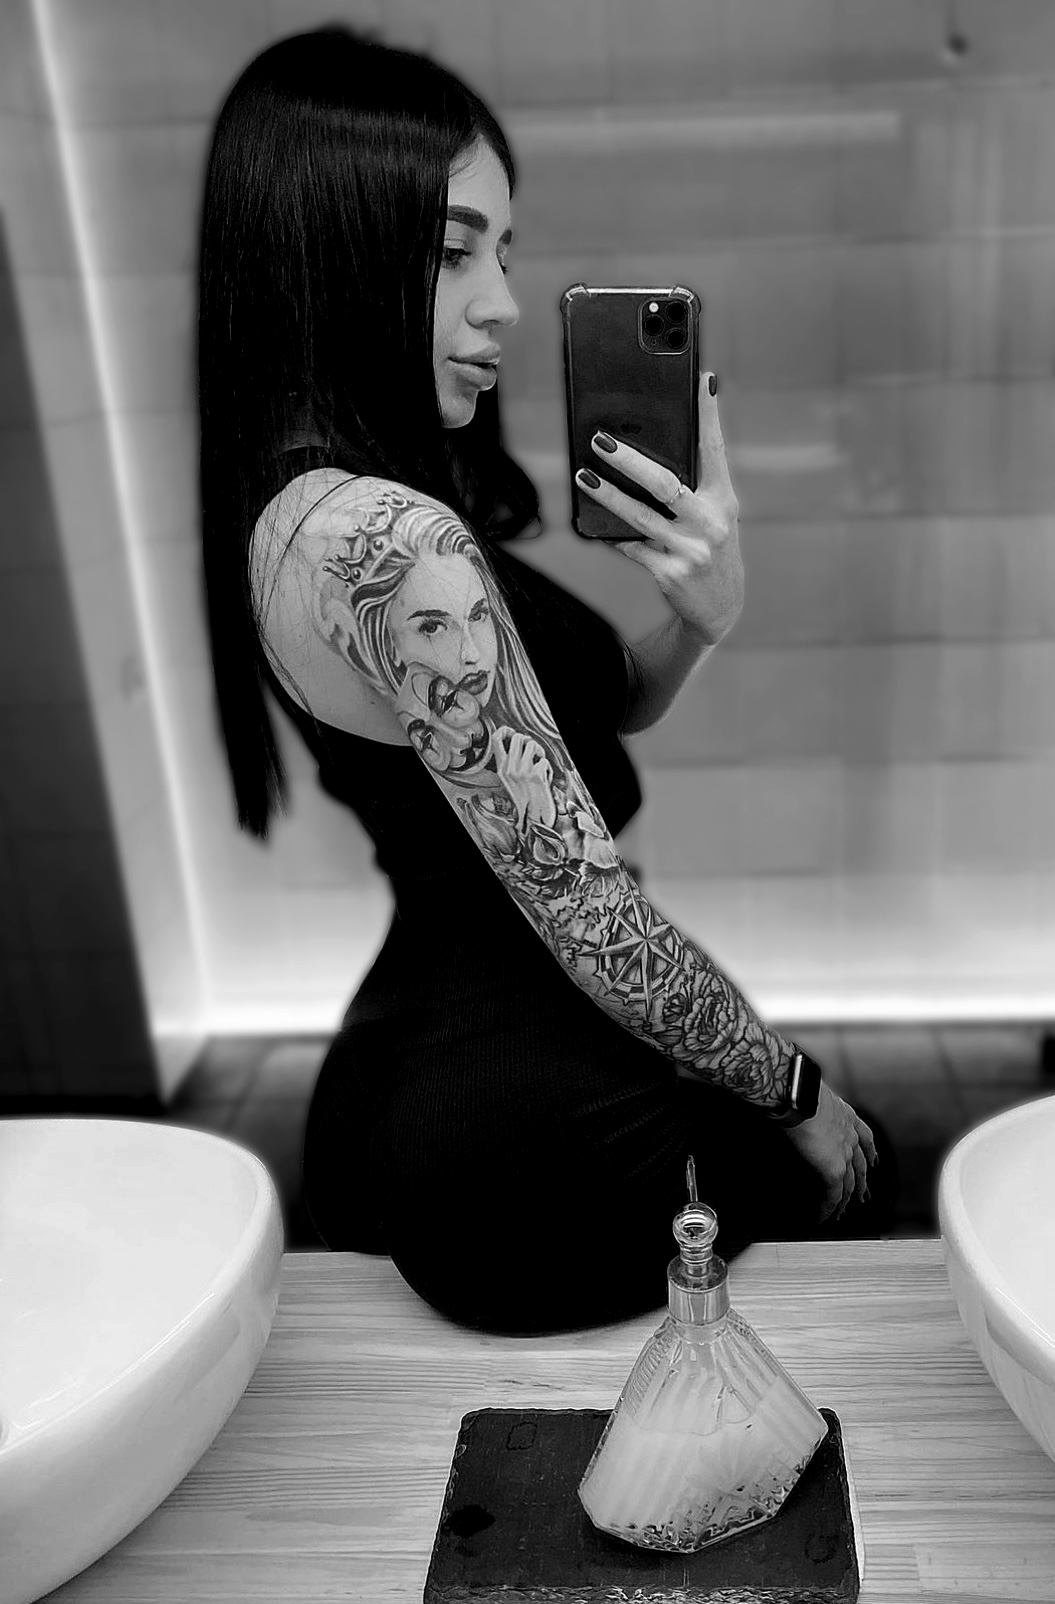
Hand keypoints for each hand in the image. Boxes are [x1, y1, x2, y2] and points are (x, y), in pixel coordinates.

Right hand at [492, 727, 556, 828]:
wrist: (534, 816)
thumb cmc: (526, 798)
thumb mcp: (510, 780)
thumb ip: (510, 762)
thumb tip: (518, 741)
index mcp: (501, 769)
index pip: (495, 739)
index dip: (505, 730)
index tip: (513, 733)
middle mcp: (509, 769)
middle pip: (518, 737)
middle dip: (528, 740)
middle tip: (532, 751)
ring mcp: (522, 771)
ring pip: (532, 744)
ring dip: (539, 752)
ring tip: (539, 763)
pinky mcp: (535, 775)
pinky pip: (544, 760)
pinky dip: (547, 768)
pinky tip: (545, 778)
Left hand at [575, 371, 743, 646]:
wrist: (720, 608)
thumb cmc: (711, 547)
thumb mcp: (716, 515)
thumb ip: (696, 485)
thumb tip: (652, 445)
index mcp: (724, 500)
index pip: (715, 450)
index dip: (709, 414)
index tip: (702, 380)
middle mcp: (711, 523)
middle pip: (664, 484)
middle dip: (629, 461)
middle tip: (599, 440)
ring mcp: (690, 550)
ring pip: (639, 517)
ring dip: (608, 495)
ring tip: (583, 476)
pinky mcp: (669, 574)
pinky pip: (631, 547)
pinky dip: (611, 533)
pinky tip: (592, 520)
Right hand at [782, 1082, 878, 1222]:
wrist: (797, 1093)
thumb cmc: (798, 1087)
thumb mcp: (810, 1094)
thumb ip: (809, 1104)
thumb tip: (793, 1102)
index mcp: (846, 1115)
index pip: (865, 1137)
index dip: (870, 1151)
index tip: (873, 1161)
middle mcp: (849, 1135)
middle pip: (861, 1165)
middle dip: (863, 1182)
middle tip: (864, 1196)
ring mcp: (844, 1154)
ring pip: (850, 1184)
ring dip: (846, 1200)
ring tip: (842, 1213)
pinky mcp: (832, 1169)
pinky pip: (833, 1196)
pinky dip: (829, 1209)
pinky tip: (824, 1217)